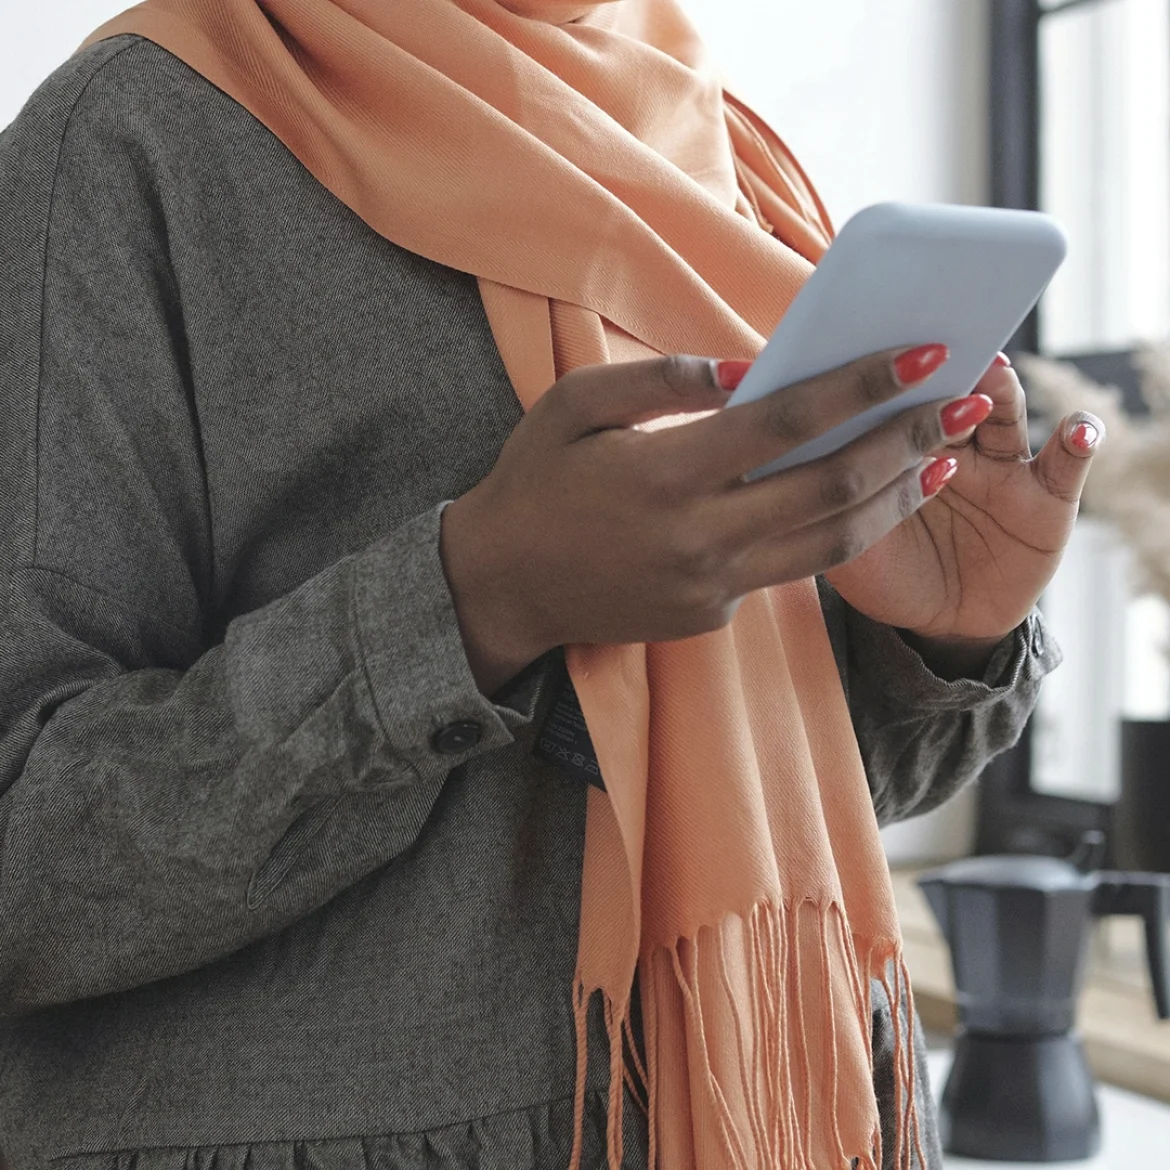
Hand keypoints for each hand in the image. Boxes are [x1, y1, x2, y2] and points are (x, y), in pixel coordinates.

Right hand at [441, 346, 989, 694]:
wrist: (502, 587)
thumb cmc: (533, 483)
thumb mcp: (571, 406)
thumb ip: (656, 380)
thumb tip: (744, 369)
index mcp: (664, 475)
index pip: (786, 422)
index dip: (863, 385)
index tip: (924, 353)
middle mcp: (699, 538)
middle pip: (830, 487)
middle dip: (907, 440)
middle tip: (964, 401)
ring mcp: (709, 587)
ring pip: (830, 543)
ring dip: (895, 498)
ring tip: (942, 458)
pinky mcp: (711, 617)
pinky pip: (787, 570)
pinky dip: (837, 531)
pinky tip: (866, 498)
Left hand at [826, 356, 1103, 668]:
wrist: (936, 623)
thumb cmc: (882, 570)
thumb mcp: (844, 538)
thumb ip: (827, 495)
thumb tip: (791, 455)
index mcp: (896, 441)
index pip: (891, 394)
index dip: (882, 372)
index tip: (869, 341)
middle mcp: (950, 441)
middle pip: (949, 390)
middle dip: (943, 366)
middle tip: (935, 346)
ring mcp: (1001, 466)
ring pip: (1004, 412)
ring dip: (1000, 389)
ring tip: (994, 373)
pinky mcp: (1047, 499)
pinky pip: (1067, 463)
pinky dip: (1078, 441)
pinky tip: (1077, 430)